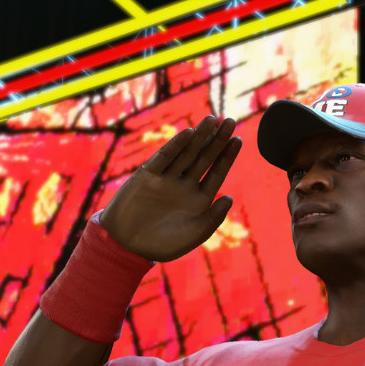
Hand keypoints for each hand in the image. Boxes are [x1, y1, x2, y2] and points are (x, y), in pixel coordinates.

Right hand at [99, 115, 241, 261]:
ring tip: (213, 119)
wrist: (126, 245)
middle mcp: (183, 186)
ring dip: (199, 136)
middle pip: (204, 158)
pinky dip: (176, 145)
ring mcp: (166, 179)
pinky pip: (164, 157)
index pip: (216, 174)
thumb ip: (213, 218)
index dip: (226, 157)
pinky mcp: (147, 175)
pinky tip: (189, 133)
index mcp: (197, 200)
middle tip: (230, 122)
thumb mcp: (193, 234)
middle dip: (217, 141)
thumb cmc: (162, 245)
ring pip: (186, 153)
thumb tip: (229, 198)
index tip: (238, 140)